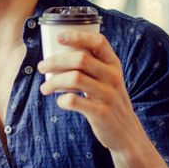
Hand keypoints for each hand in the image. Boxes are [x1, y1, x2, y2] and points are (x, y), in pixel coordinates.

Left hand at [37, 31, 143, 152]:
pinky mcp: (101, 112)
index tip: (59, 37)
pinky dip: (62, 100)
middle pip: (81, 59)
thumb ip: (93, 65)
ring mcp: (108, 95)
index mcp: (114, 64)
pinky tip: (60, 101)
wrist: (126, 131)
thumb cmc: (110, 100)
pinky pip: (74, 101)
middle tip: (42, 66)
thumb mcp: (109, 79)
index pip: (99, 42)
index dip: (78, 36)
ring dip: (54, 81)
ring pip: (74, 78)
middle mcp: (113, 77)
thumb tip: (59, 52)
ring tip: (45, 87)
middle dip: (56, 60)